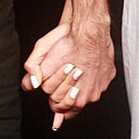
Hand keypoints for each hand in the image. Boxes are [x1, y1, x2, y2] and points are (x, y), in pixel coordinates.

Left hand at [22, 14, 115, 129]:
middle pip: (74, 104)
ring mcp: (101, 85)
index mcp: (75, 97)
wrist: (89, 29)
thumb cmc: (69, 42)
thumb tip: (30, 84)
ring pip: (88, 93)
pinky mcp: (109, 74)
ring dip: (80, 87)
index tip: (52, 95)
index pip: (60, 109)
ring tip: (73, 72)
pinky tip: (85, 67)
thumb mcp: (42, 54)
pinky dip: (92, 77)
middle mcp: (91, 95)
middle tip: (61, 81)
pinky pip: (99, 81)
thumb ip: (33, 70)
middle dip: (65, 94)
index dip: (53, 100)